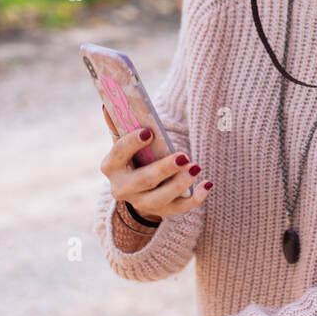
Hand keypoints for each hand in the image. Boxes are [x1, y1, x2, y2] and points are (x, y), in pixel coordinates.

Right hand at [101, 105, 210, 221]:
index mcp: (111, 166)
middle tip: (183, 156)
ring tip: (196, 167)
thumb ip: (120, 125)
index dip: (132, 143)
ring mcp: (141, 202)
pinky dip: (195, 198)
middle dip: (163, 169)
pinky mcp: (161, 211)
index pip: (118, 153)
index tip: (149, 131)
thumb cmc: (134, 156)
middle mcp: (122, 188)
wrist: (136, 188)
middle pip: (143, 180)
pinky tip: (207, 184)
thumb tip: (109, 105)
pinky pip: (179, 208)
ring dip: (180, 184)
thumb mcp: (125, 142)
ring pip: (161, 198)